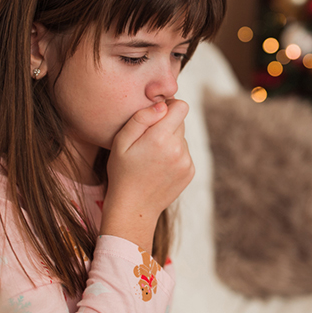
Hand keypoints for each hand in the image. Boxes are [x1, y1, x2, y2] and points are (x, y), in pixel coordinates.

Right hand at [101, 99, 193, 248]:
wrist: (133, 207)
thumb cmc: (122, 172)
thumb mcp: (121, 142)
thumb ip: (141, 118)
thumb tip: (162, 105)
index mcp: (161, 138)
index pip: (181, 106)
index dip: (169, 106)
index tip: (156, 114)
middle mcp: (179, 149)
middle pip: (181, 121)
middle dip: (166, 125)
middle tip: (148, 140)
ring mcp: (187, 161)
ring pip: (182, 138)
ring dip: (169, 141)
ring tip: (151, 157)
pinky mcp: (190, 171)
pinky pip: (184, 153)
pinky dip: (174, 155)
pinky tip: (158, 167)